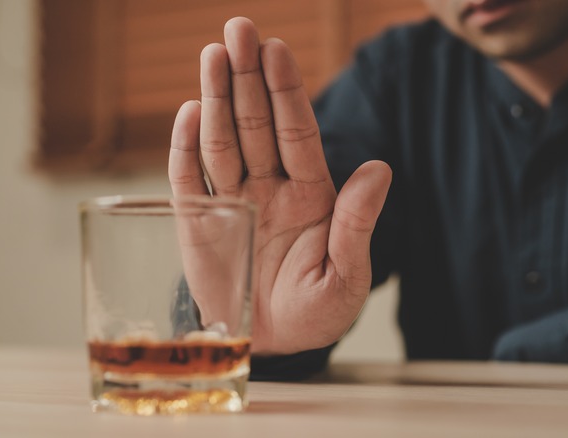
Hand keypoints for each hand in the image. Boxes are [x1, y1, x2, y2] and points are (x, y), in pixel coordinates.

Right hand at [168, 17, 391, 354]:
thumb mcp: (346, 276)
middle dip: (247, 77)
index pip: (296, 131)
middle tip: (239, 29)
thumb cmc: (316, 312)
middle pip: (256, 123)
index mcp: (310, 194)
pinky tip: (189, 111)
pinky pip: (190, 178)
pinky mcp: (198, 221)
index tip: (277, 50)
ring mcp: (232, 200)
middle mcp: (269, 186)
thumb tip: (380, 169)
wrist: (272, 344)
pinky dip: (186, 147)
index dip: (286, 91)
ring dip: (215, 98)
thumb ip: (356, 224)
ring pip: (222, 140)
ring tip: (212, 54)